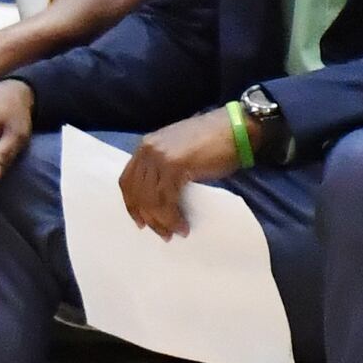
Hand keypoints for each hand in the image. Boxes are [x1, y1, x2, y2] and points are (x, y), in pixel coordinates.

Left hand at [117, 110, 243, 237]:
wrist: (235, 128)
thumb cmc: (214, 142)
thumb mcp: (180, 152)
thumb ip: (165, 167)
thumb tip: (162, 198)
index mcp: (146, 146)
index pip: (127, 180)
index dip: (131, 204)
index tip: (140, 222)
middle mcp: (147, 150)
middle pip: (137, 192)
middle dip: (148, 217)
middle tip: (162, 234)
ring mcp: (159, 156)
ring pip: (150, 198)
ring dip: (161, 221)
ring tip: (175, 233)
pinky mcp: (174, 164)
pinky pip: (166, 198)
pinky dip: (172, 216)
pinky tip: (182, 225)